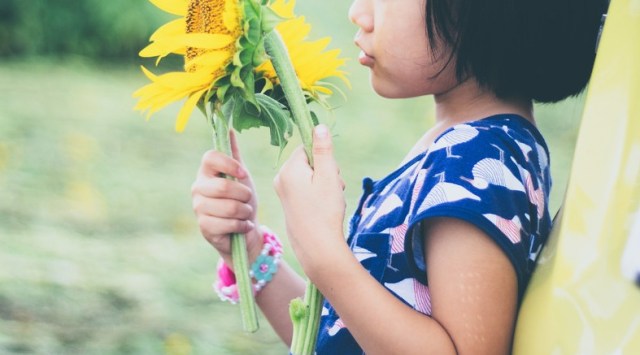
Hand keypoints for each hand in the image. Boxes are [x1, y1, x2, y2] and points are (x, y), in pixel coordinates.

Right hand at [191, 131, 261, 265]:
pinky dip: (242, 225)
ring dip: (245, 212)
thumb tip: (229, 129)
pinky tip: (242, 225)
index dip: (229, 164)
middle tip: (248, 200)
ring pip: (230, 207)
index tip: (243, 174)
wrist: (243, 230)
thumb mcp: (241, 176)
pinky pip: (229, 223)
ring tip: (245, 213)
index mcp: (206, 172)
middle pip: (224, 186)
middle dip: (244, 195)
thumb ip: (234, 155)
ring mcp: (199, 208)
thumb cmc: (241, 200)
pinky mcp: (204, 226)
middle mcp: (198, 188)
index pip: (210, 157)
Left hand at [274, 125, 346, 274]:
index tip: (329, 176)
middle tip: (331, 191)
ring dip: (324, 185)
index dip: (324, 160)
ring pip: (310, 176)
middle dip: (325, 173)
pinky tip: (322, 208)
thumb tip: (318, 126)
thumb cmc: (324, 210)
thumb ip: (323, 150)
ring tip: (328, 201)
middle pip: (309, 162)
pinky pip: (305, 189)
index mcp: (288, 169)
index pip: (308, 149)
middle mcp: (281, 178)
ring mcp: (283, 191)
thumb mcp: (328, 175)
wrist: (317, 246)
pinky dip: (317, 195)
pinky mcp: (288, 202)